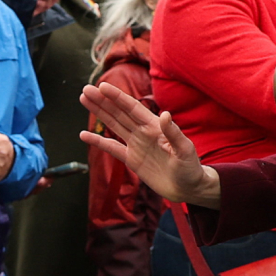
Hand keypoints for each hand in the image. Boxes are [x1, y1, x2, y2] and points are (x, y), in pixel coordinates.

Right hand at [79, 83, 219, 207]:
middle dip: (103, 101)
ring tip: (84, 100)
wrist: (188, 188)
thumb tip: (165, 114)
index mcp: (155, 127)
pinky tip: (84, 135)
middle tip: (86, 90)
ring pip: (114, 124)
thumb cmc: (190, 168)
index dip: (117, 97)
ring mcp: (137, 144)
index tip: (103, 87)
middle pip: (119, 112)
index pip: (133, 108)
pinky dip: (98, 141)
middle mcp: (144, 132)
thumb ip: (174, 133)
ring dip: (99, 112)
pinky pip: (112, 148)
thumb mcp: (185, 150)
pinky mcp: (132, 159)